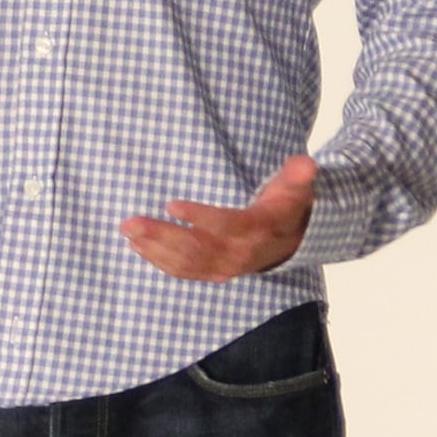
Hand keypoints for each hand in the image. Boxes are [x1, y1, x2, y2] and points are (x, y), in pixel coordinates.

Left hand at [121, 155, 317, 280]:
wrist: (291, 242)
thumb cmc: (286, 207)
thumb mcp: (297, 188)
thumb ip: (298, 175)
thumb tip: (307, 164)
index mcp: (256, 230)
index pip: (225, 226)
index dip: (199, 218)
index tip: (171, 206)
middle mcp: (238, 254)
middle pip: (195, 248)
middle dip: (160, 236)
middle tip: (130, 222)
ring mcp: (224, 267)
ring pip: (185, 262)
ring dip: (153, 249)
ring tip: (128, 231)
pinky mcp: (214, 272)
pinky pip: (184, 272)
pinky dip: (160, 261)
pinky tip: (139, 248)